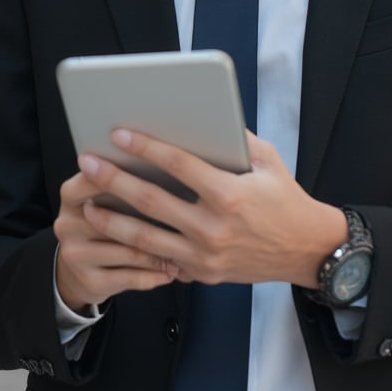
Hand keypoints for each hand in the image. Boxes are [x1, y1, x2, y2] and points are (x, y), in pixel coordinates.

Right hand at [54, 167, 179, 312]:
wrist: (77, 267)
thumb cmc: (105, 219)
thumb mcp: (103, 196)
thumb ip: (125, 180)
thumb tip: (167, 160)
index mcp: (71, 195)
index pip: (92, 179)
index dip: (122, 176)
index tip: (160, 173)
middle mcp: (67, 224)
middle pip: (114, 218)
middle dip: (153, 220)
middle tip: (186, 216)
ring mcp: (76, 256)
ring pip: (128, 252)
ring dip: (161, 252)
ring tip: (187, 249)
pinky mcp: (90, 282)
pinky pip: (131, 278)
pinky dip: (155, 274)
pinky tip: (173, 271)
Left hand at [77, 129, 347, 289]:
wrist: (304, 250)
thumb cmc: (285, 199)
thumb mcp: (268, 160)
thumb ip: (235, 139)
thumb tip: (204, 116)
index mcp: (230, 194)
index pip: (178, 165)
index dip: (146, 147)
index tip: (119, 134)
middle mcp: (214, 227)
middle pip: (151, 201)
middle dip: (115, 180)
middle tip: (88, 163)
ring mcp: (205, 255)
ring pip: (146, 238)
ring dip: (112, 220)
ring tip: (87, 205)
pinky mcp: (201, 274)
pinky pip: (160, 259)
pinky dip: (134, 248)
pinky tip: (113, 235)